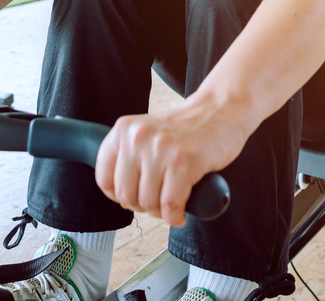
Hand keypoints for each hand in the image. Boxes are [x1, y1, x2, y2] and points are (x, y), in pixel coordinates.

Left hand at [94, 97, 247, 226]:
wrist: (221, 109)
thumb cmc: (186, 128)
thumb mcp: (146, 133)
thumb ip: (129, 157)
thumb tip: (120, 196)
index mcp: (124, 130)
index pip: (104, 178)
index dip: (118, 196)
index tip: (132, 197)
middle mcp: (138, 138)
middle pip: (125, 196)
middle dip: (142, 206)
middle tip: (158, 201)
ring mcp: (161, 149)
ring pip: (149, 203)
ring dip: (161, 212)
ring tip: (172, 203)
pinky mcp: (185, 161)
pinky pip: (171, 205)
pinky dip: (175, 216)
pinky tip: (181, 213)